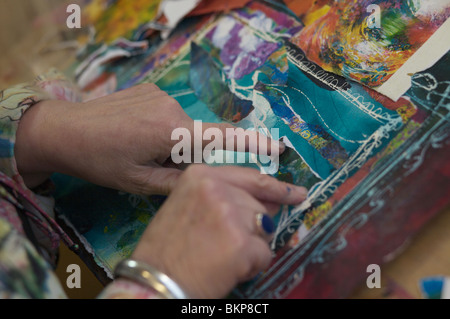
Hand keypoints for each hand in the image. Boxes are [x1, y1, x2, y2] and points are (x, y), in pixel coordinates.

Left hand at [15, 83, 281, 193]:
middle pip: (197, 136)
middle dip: (185, 153)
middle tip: (154, 165)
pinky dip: (160, 126)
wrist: (63, 129)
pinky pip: (168, 112)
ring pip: (181, 125)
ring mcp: (160, 94)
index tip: (277, 147)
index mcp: (172, 132)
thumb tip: (209, 178)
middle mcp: (172, 107)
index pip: (221, 139)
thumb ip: (182, 181)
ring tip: (138, 149)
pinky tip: (134, 133)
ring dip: (170, 140)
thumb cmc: (101, 162)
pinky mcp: (151, 88)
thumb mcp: (141, 183)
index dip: (252, 144)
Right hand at [130, 164, 307, 297]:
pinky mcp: (241, 242)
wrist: (154, 282)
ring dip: (251, 248)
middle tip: (228, 245)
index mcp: (200, 176)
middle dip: (252, 228)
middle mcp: (216, 188)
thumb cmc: (167, 249)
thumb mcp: (187, 207)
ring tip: (222, 257)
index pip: (251, 178)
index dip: (276, 188)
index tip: (294, 193)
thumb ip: (223, 198)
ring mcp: (231, 214)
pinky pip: (264, 254)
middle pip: (259, 207)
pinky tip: (228, 269)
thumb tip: (266, 206)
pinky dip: (252, 266)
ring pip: (265, 230)